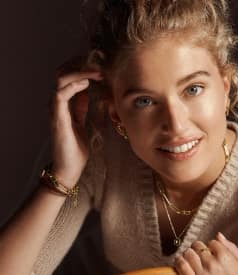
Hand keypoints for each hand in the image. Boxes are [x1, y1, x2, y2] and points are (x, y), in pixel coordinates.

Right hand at [49, 67, 102, 186]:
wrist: (69, 168)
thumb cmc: (75, 149)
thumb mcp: (81, 123)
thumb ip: (80, 107)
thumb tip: (86, 92)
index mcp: (63, 102)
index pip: (68, 75)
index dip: (82, 66)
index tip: (101, 64)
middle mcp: (56, 102)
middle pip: (63, 71)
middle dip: (81, 63)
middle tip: (100, 62)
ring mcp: (55, 108)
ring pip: (60, 78)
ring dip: (79, 71)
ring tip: (97, 70)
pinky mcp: (57, 117)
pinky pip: (60, 93)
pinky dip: (73, 85)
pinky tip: (87, 82)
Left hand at [174, 232, 237, 274]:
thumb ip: (231, 248)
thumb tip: (218, 235)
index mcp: (226, 257)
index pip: (212, 242)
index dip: (211, 247)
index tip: (211, 253)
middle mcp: (212, 264)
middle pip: (198, 247)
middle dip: (198, 249)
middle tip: (198, 255)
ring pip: (188, 254)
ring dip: (187, 254)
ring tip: (189, 259)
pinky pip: (181, 267)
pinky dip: (179, 262)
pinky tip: (180, 263)